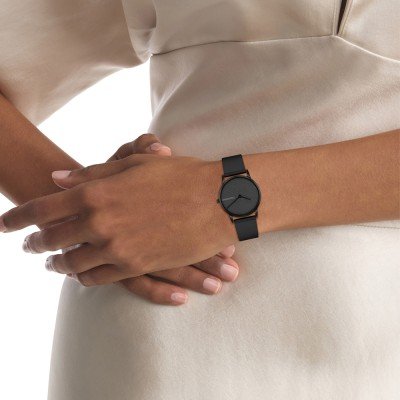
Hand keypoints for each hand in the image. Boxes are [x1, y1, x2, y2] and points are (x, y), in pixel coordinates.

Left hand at [1, 136, 238, 304]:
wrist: (219, 201)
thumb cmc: (179, 175)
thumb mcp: (134, 165)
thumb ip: (92, 174)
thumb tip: (57, 179)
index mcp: (97, 193)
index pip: (42, 208)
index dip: (18, 217)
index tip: (4, 225)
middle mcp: (100, 223)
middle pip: (52, 240)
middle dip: (34, 244)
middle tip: (26, 247)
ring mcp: (117, 249)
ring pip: (72, 264)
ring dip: (57, 264)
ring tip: (51, 263)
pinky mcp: (135, 267)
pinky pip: (97, 279)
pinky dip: (83, 277)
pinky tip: (79, 273)